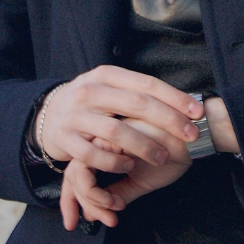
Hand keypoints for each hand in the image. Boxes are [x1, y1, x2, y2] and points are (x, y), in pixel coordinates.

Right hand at [37, 65, 202, 174]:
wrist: (46, 115)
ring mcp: (75, 115)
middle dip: (168, 120)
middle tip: (190, 135)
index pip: (146, 84)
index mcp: (106, 75)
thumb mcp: (109, 88)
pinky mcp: (64, 138)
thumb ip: (137, 92)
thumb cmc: (90, 103)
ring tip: (162, 157)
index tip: (197, 112)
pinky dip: (113, 163)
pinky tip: (128, 167)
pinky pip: (92, 154)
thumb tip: (182, 102)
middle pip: (136, 104)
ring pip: (116, 131)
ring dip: (143, 146)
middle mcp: (90, 91)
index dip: (174, 98)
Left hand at [60, 118, 192, 229]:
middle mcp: (99, 141)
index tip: (76, 222)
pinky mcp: (107, 139)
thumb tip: (90, 215)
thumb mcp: (140, 182)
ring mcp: (102, 137)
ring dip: (91, 200)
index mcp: (105, 148)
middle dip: (83, 204)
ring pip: (76, 173)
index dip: (72, 200)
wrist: (193, 140)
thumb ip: (117, 193)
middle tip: (104, 220)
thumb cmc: (171, 156)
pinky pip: (87, 171)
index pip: (78, 174)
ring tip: (113, 211)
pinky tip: (118, 203)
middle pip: (72, 174)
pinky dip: (97, 194)